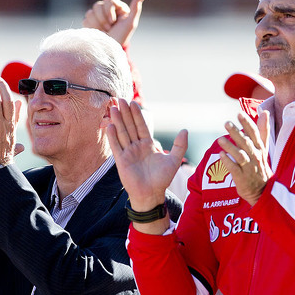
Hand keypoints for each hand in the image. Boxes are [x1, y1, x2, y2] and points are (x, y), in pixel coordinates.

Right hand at [82, 0, 144, 47]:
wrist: (110, 49)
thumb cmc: (122, 36)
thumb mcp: (130, 23)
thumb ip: (135, 9)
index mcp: (116, 7)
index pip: (108, 0)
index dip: (109, 11)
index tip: (113, 22)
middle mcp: (106, 9)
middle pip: (97, 5)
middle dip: (103, 20)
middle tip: (109, 29)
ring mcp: (96, 15)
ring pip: (90, 13)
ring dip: (97, 25)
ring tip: (104, 32)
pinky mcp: (89, 22)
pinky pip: (85, 20)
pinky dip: (91, 28)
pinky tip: (97, 33)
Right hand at [107, 98, 186, 229]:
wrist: (151, 195)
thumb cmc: (162, 179)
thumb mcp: (174, 161)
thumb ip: (180, 145)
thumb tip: (185, 130)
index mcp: (148, 145)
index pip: (141, 126)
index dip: (137, 114)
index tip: (133, 102)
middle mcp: (136, 147)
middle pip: (130, 126)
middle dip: (125, 113)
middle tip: (120, 99)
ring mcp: (128, 153)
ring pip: (122, 133)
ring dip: (117, 121)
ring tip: (113, 108)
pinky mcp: (121, 161)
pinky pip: (116, 146)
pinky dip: (113, 136)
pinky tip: (110, 125)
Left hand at [217, 110, 271, 205]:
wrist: (263, 191)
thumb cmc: (260, 166)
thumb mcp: (263, 148)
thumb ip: (263, 130)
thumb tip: (265, 112)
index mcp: (260, 148)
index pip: (254, 134)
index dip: (247, 123)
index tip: (239, 114)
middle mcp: (255, 157)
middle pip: (246, 143)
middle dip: (236, 133)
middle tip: (226, 123)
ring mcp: (249, 168)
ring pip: (240, 155)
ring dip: (231, 147)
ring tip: (220, 139)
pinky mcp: (242, 178)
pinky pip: (235, 169)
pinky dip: (228, 162)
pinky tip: (221, 155)